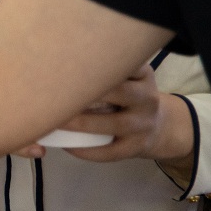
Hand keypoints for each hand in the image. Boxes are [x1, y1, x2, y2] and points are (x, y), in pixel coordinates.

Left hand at [58, 65, 194, 173]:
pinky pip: (112, 151)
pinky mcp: (138, 146)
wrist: (159, 126)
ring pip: (113, 123)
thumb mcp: (126, 76)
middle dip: (85, 91)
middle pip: (117, 91)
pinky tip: (68, 146)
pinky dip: (88, 150)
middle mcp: (147, 97)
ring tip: (55, 120)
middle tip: (52, 91)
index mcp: (142, 75)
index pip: (124, 63)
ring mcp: (144, 123)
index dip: (97, 63)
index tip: (67, 62)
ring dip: (82, 122)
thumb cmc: (127, 96)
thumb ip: (102, 66)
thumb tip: (56, 60)